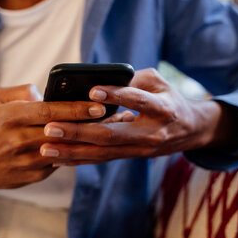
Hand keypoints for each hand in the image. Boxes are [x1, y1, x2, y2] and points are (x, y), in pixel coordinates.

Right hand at [0, 84, 106, 194]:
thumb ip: (20, 91)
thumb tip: (46, 93)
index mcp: (8, 118)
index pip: (47, 111)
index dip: (74, 109)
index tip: (96, 106)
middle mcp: (16, 140)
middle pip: (60, 131)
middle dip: (88, 124)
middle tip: (113, 117)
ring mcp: (24, 161)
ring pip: (63, 149)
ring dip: (85, 140)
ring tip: (107, 129)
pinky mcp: (32, 176)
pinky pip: (58, 162)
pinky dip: (73, 152)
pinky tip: (87, 145)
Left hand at [39, 68, 237, 165]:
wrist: (190, 130)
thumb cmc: (168, 98)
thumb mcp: (158, 81)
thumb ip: (132, 78)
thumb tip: (100, 78)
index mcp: (162, 108)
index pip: (137, 100)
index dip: (115, 95)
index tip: (91, 91)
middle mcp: (150, 133)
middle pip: (111, 135)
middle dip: (78, 132)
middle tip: (51, 127)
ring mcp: (140, 149)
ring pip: (102, 152)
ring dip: (72, 151)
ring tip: (46, 147)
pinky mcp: (130, 156)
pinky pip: (102, 159)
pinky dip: (79, 159)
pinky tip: (57, 158)